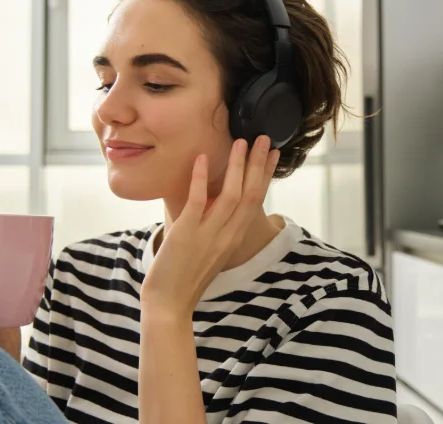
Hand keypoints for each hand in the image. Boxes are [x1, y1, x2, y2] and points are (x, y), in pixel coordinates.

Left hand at [141, 136, 278, 318]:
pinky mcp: (186, 234)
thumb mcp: (210, 251)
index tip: (273, 155)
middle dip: (258, 164)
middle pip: (251, 194)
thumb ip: (216, 228)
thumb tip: (214, 203)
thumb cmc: (185, 278)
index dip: (265, 176)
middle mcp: (227, 236)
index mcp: (234, 239)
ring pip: (231, 195)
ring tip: (240, 142)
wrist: (170, 304)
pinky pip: (198, 201)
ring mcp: (208, 235)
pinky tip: (201, 158)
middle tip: (264, 139)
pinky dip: (201, 179)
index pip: (256, 201)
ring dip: (237, 167)